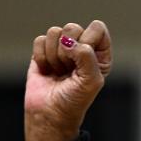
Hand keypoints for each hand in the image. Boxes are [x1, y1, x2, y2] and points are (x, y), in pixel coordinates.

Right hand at [24, 20, 111, 140]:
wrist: (50, 112)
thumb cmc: (75, 100)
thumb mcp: (91, 81)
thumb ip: (87, 57)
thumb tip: (69, 42)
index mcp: (100, 54)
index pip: (98, 28)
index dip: (88, 40)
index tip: (83, 60)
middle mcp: (82, 48)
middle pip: (73, 27)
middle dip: (67, 51)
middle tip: (69, 70)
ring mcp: (62, 48)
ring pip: (54, 32)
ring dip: (54, 56)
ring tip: (59, 72)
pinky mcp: (43, 50)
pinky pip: (39, 40)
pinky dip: (41, 57)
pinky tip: (47, 71)